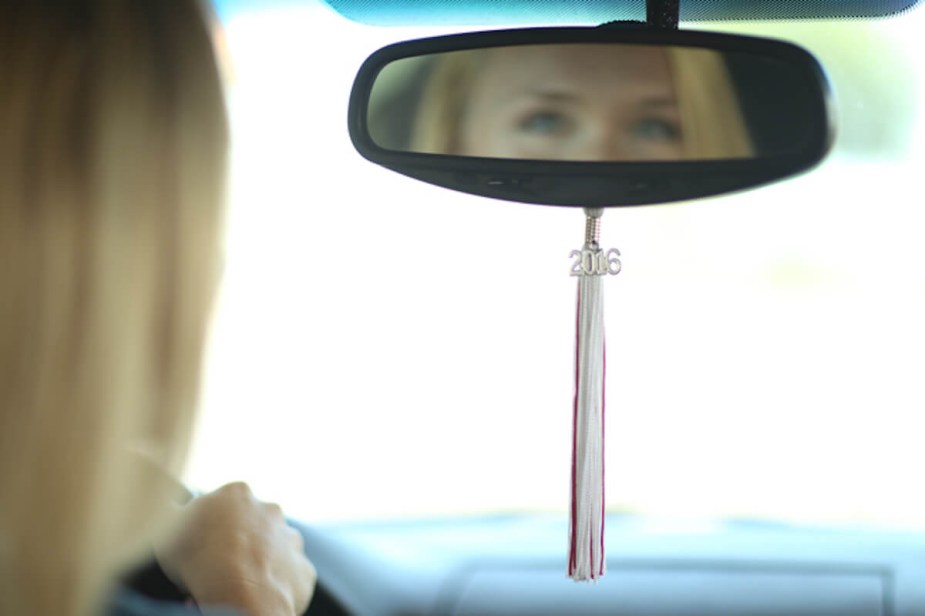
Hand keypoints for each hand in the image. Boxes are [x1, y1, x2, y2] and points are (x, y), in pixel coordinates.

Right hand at [155, 482, 315, 615]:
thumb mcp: (167, 530)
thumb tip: (166, 498)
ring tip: (236, 586)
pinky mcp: (303, 569)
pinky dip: (274, 587)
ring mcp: (291, 540)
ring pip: (272, 550)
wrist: (242, 596)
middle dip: (235, 543)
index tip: (198, 547)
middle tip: (215, 569)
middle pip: (249, 525)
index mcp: (237, 494)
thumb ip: (170, 510)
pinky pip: (288, 577)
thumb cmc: (200, 562)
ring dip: (257, 563)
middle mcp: (270, 510)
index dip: (207, 528)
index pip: (221, 505)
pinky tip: (255, 597)